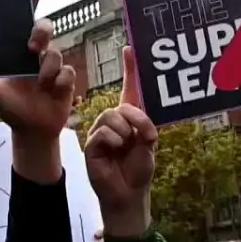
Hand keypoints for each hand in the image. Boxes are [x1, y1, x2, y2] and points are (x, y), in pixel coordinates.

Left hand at [0, 0, 74, 138]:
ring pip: (56, 54)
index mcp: (17, 52)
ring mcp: (53, 66)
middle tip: (32, 48)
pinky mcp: (66, 79)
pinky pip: (67, 72)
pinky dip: (59, 82)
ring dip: (47, 71)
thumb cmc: (10, 108)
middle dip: (42, 32)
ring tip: (39, 86)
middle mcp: (37, 55)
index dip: (31, 3)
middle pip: (45, 28)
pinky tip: (52, 92)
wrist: (32, 130)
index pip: (25, 23)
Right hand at [84, 47, 157, 237]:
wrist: (129, 194)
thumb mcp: (149, 145)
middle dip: (137, 120)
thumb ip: (145, 125)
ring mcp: (101, 131)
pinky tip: (114, 151)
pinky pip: (102, 133)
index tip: (130, 48)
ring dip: (125, 133)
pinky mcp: (91, 144)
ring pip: (112, 117)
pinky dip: (113, 141)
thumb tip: (135, 114)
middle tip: (145, 137)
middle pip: (123, 106)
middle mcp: (114, 121)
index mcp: (130, 118)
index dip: (130, 69)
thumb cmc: (139, 170)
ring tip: (126, 147)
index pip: (129, 89)